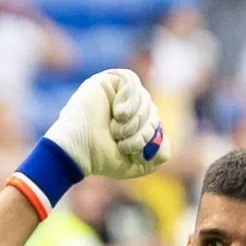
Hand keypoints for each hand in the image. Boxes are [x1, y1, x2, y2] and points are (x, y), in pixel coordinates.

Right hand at [43, 69, 168, 180]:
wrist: (79, 150)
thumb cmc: (102, 158)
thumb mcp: (138, 164)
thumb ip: (158, 155)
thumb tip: (166, 141)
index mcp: (134, 123)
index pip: (156, 122)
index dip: (151, 137)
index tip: (133, 152)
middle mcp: (127, 106)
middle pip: (151, 110)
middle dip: (142, 131)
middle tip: (123, 142)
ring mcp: (116, 92)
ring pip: (144, 98)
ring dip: (134, 120)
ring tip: (116, 131)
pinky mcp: (107, 80)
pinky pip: (132, 81)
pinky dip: (130, 99)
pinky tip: (119, 113)